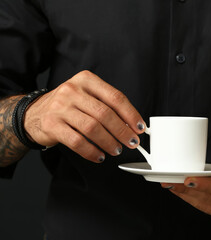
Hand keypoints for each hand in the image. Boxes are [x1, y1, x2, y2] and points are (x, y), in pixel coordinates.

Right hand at [24, 70, 145, 162]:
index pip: (115, 97)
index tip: (140, 128)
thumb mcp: (86, 96)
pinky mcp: (51, 125)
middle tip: (131, 142)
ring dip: (109, 142)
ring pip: (92, 128)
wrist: (34, 113)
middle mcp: (72, 90)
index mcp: (86, 80)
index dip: (131, 114)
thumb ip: (107, 105)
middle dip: (122, 131)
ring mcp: (60, 107)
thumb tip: (131, 125)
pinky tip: (99, 156)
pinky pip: (77, 142)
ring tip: (116, 150)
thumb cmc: (68, 105)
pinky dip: (92, 151)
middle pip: (105, 114)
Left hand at [161, 147, 210, 226]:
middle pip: (209, 200)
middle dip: (187, 190)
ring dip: (187, 196)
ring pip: (206, 207)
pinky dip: (196, 201)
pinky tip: (185, 192)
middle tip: (168, 180)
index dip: (203, 184)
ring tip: (171, 186)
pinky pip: (209, 210)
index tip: (186, 178)